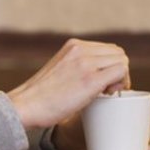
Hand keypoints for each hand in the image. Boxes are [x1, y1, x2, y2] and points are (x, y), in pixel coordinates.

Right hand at [8, 38, 129, 129]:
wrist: (27, 105)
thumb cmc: (43, 95)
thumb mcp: (61, 68)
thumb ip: (77, 64)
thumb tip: (99, 72)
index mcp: (73, 45)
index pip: (108, 49)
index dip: (111, 66)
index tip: (104, 82)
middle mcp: (80, 49)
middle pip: (118, 53)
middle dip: (119, 71)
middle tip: (107, 89)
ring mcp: (85, 63)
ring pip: (122, 61)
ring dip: (121, 78)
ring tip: (106, 92)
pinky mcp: (90, 79)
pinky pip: (120, 72)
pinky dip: (121, 84)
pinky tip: (108, 94)